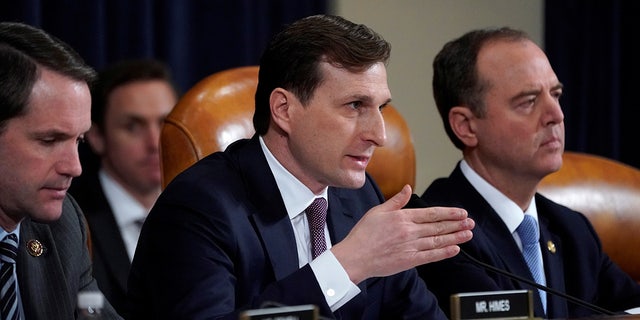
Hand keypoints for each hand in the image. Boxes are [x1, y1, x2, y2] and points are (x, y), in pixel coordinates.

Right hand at [331, 184, 473, 284]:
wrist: (355, 257)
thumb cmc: (363, 234)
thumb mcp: (378, 211)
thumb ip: (396, 201)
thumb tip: (408, 189)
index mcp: (402, 217)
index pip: (431, 214)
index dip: (449, 213)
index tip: (461, 212)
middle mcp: (409, 231)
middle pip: (438, 227)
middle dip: (457, 224)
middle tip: (470, 222)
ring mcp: (410, 247)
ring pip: (438, 241)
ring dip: (455, 237)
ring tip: (468, 234)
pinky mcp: (409, 260)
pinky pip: (431, 256)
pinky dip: (444, 253)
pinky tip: (455, 249)